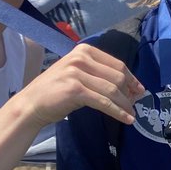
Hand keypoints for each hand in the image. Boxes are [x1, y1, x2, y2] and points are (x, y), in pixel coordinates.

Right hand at [17, 43, 144, 129]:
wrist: (31, 104)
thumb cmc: (56, 91)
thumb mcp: (77, 73)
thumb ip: (99, 74)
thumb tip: (130, 86)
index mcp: (84, 50)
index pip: (117, 64)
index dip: (131, 78)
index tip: (139, 90)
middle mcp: (80, 58)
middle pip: (117, 76)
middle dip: (129, 92)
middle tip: (135, 105)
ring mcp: (77, 73)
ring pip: (112, 90)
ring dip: (125, 104)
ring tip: (132, 114)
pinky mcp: (75, 90)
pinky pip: (104, 102)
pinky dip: (118, 111)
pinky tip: (126, 119)